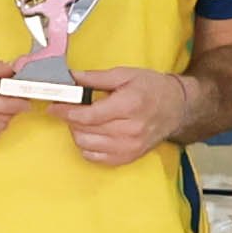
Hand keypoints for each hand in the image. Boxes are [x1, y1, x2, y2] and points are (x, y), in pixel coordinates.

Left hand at [56, 65, 197, 168]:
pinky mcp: (128, 157)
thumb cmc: (152, 88)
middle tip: (67, 109)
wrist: (177, 108)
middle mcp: (130, 130)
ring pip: (86, 145)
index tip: (54, 106)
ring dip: (77, 132)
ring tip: (82, 120)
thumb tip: (70, 77)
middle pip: (85, 130)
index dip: (66, 112)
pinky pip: (95, 157)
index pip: (89, 115)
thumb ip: (95, 77)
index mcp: (129, 106)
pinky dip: (87, 146)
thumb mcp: (125, 74)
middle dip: (70, 119)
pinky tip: (91, 133)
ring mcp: (129, 147)